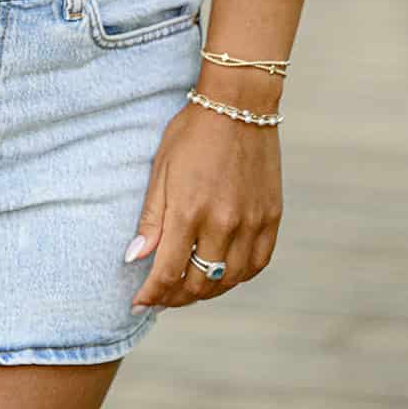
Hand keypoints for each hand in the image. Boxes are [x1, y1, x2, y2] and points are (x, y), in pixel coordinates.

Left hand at [127, 101, 281, 309]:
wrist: (239, 105)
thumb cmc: (192, 133)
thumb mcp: (161, 169)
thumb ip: (151, 218)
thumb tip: (135, 258)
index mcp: (189, 210)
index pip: (168, 272)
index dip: (152, 294)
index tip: (139, 303)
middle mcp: (223, 223)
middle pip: (198, 283)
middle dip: (175, 297)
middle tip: (161, 297)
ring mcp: (251, 223)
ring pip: (228, 280)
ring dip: (205, 291)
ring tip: (187, 289)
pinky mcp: (271, 219)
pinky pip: (256, 265)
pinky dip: (237, 277)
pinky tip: (221, 274)